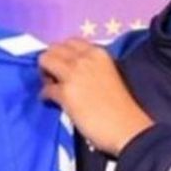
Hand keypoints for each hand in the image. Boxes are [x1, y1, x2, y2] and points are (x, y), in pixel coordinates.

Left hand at [39, 38, 153, 155]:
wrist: (126, 128)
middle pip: (54, 49)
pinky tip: (50, 101)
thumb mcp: (109, 74)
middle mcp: (85, 58)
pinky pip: (45, 89)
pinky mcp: (65, 93)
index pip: (71, 42)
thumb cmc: (121, 107)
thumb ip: (91, 67)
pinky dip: (45, 95)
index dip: (63, 53)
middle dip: (50, 60)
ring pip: (45, 60)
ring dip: (44, 72)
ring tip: (50, 86)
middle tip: (53, 76)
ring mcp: (74, 74)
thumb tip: (72, 71)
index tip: (64, 65)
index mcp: (99, 53)